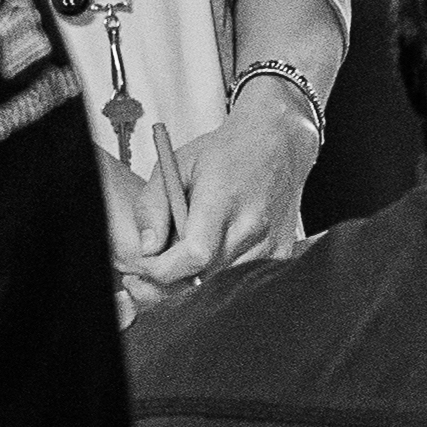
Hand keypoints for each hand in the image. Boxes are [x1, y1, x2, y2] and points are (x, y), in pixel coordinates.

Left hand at [130, 83, 316, 293]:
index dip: (164, 269)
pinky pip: (241, 278)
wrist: (275, 143)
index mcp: (223, 198)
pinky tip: (218, 248)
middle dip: (175, 276)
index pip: (195, 255)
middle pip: (204, 277)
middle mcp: (251, 224)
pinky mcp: (280, 252)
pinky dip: (223, 272)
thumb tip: (147, 249)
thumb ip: (152, 207)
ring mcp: (270, 241)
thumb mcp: (175, 166)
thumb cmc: (226, 152)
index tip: (147, 264)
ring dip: (200, 275)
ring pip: (222, 282)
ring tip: (192, 247)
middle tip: (161, 259)